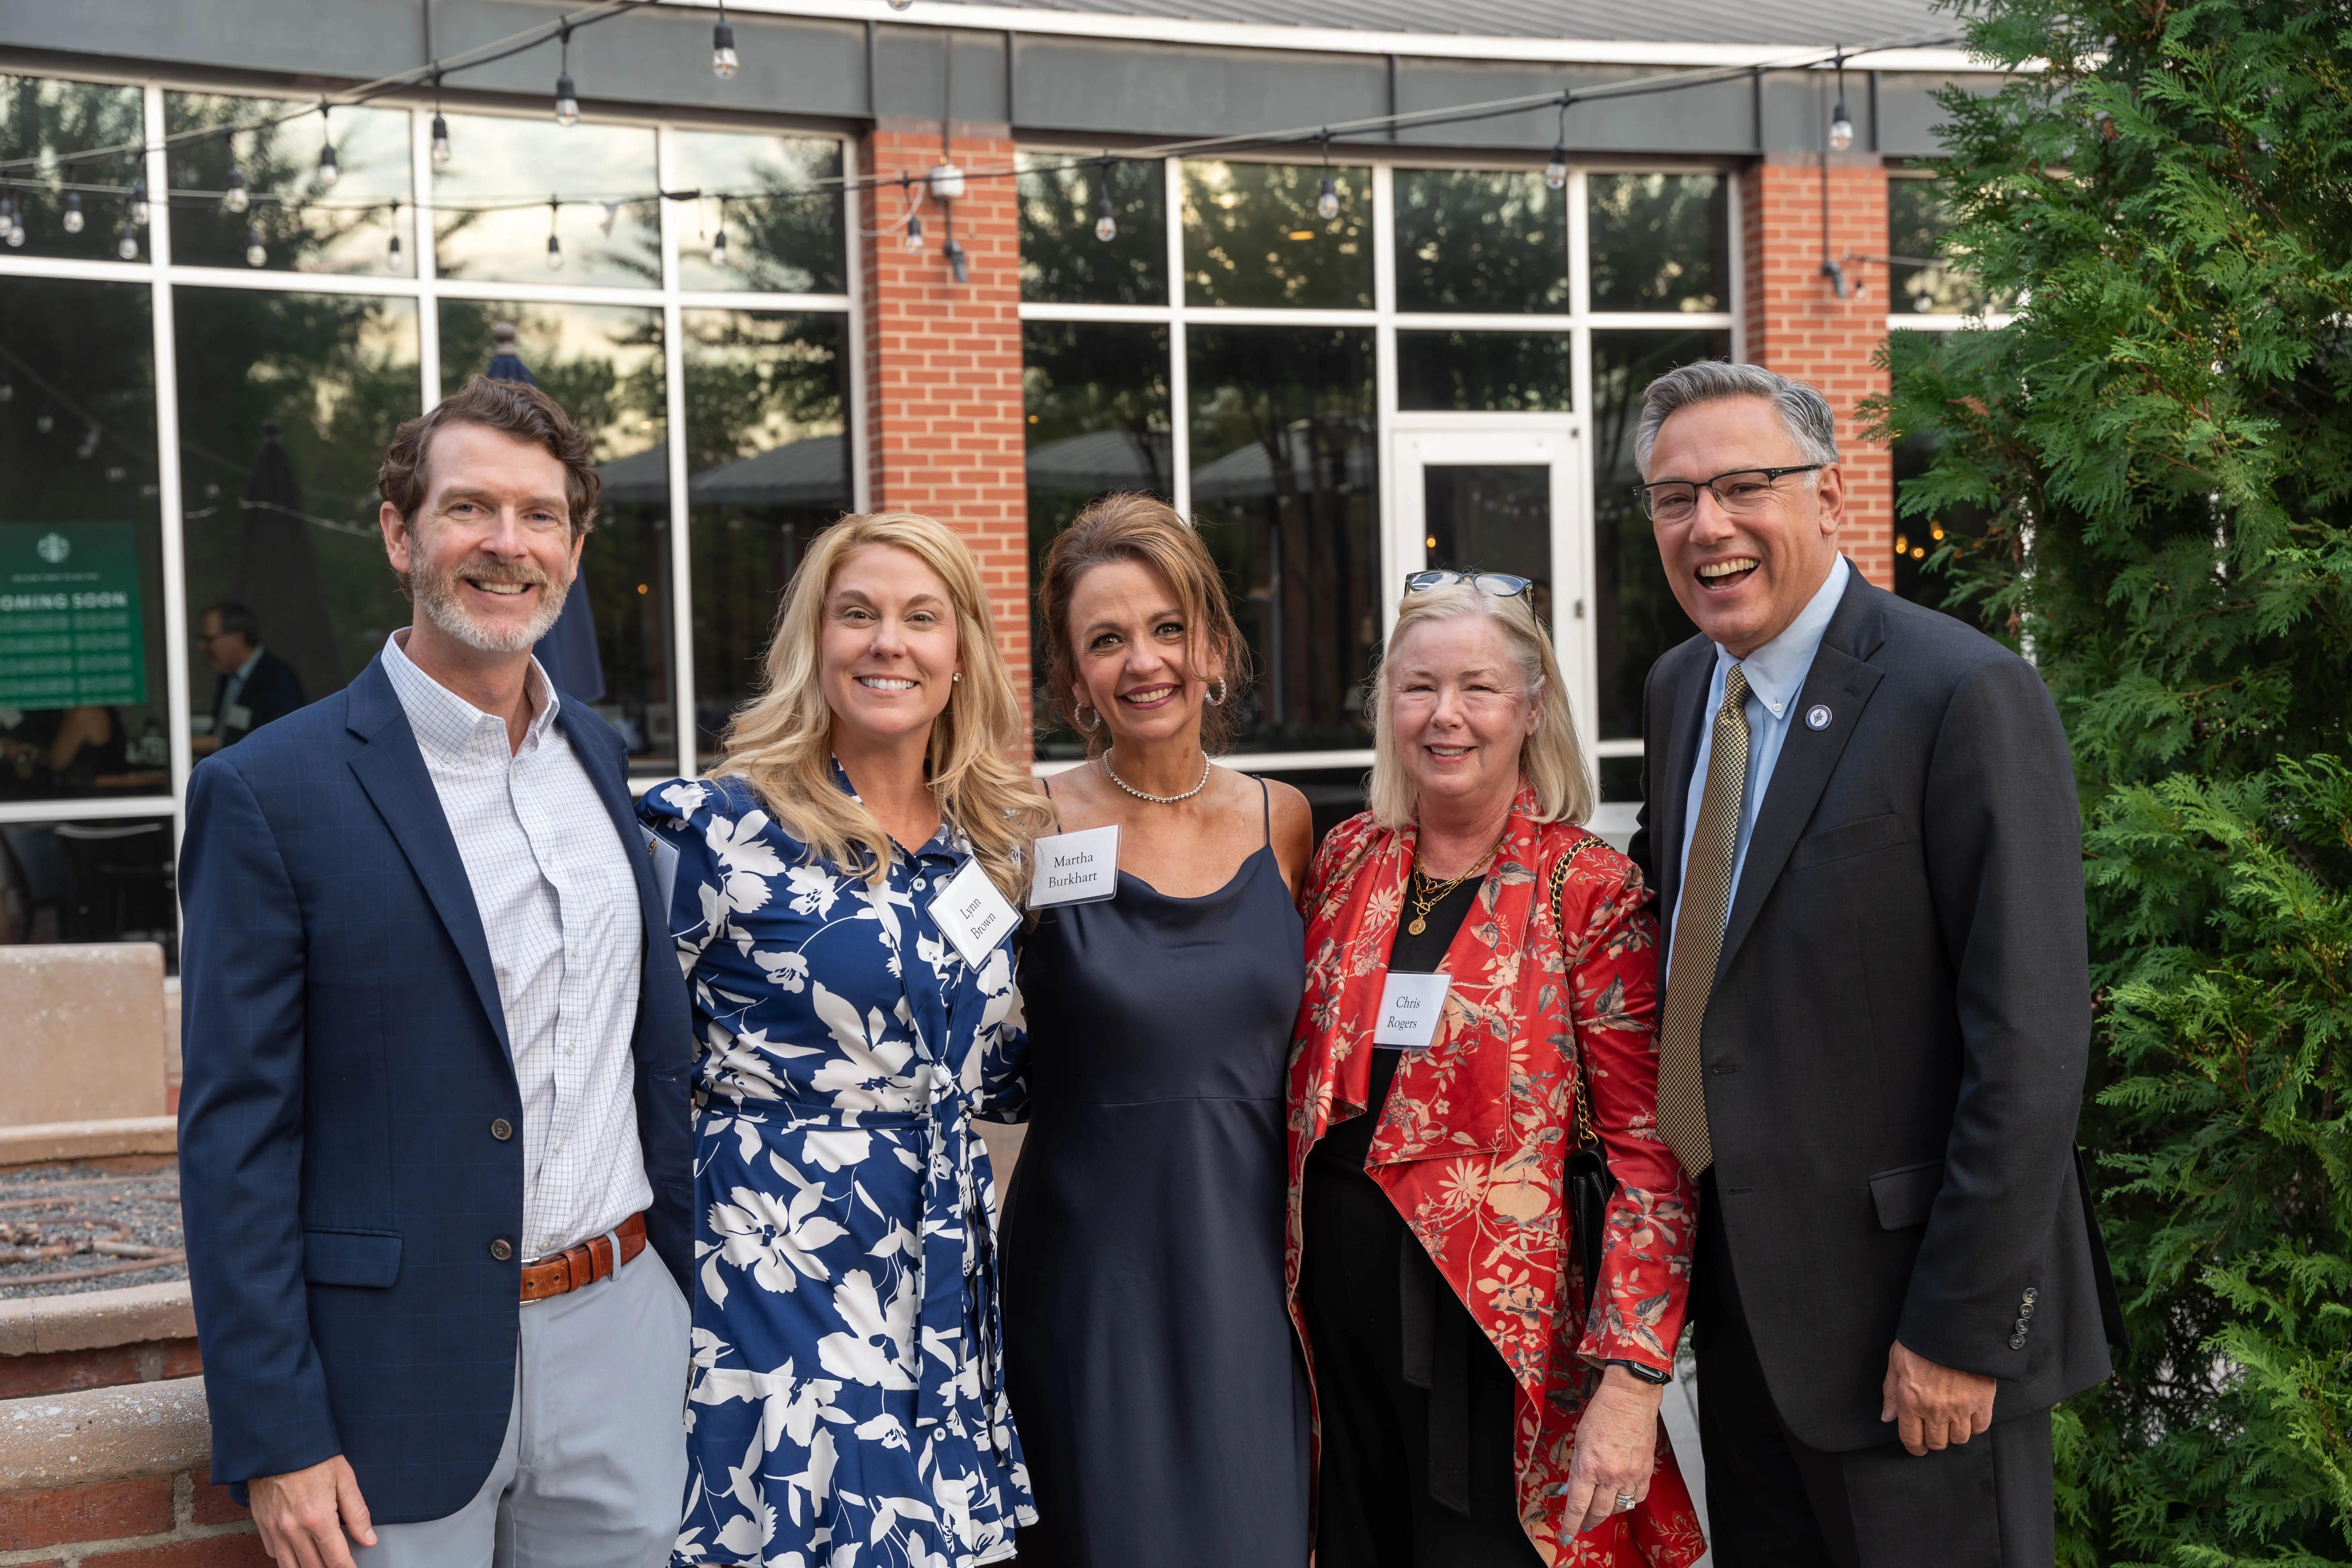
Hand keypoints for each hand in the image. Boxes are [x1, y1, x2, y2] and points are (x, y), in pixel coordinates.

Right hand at [249, 1455, 375, 1567]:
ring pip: (289, 1566)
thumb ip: (357, 1513)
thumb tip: (369, 1539)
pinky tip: (298, 1553)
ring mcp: (274, 1529)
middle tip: (339, 1566)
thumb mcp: (345, 1479)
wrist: (278, 1442)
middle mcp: (293, 1529)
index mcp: (318, 1518)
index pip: (335, 1559)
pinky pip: (273, 1553)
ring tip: (320, 1565)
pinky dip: (286, 1558)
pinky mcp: (261, 1524)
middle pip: (313, 1567)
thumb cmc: (314, 1456)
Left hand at [1562, 1365, 1665, 1535]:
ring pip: (1618, 1507)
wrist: (1630, 1399)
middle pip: (1599, 1511)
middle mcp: (1610, 1475)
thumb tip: (1571, 1491)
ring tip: (1601, 1505)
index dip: (1571, 1523)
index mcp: (1589, 1466)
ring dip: (1608, 1509)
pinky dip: (1628, 1501)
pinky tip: (1621, 1496)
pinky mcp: (1646, 1472)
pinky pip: (1637, 1498)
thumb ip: (1577, 1470)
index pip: (1578, 1505)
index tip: (1567, 1534)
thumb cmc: (1601, 1415)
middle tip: (1584, 1524)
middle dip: (1589, 1521)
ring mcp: (1631, 1475)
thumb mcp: (1579, 1442)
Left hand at [1880, 1340, 1995, 1456]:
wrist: (1953, 1327)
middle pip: (1937, 1442)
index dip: (1915, 1447)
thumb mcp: (1896, 1363)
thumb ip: (1891, 1393)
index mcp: (1911, 1401)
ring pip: (1959, 1438)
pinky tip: (1969, 1414)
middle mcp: (1935, 1409)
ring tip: (1952, 1419)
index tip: (1918, 1447)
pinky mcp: (1982, 1401)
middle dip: (1934, 1439)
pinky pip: (1980, 1427)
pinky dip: (1975, 1425)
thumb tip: (1887, 1417)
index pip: (1911, 1438)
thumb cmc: (1921, 1343)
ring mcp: (1960, 1407)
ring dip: (1954, 1433)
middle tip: (1935, 1429)